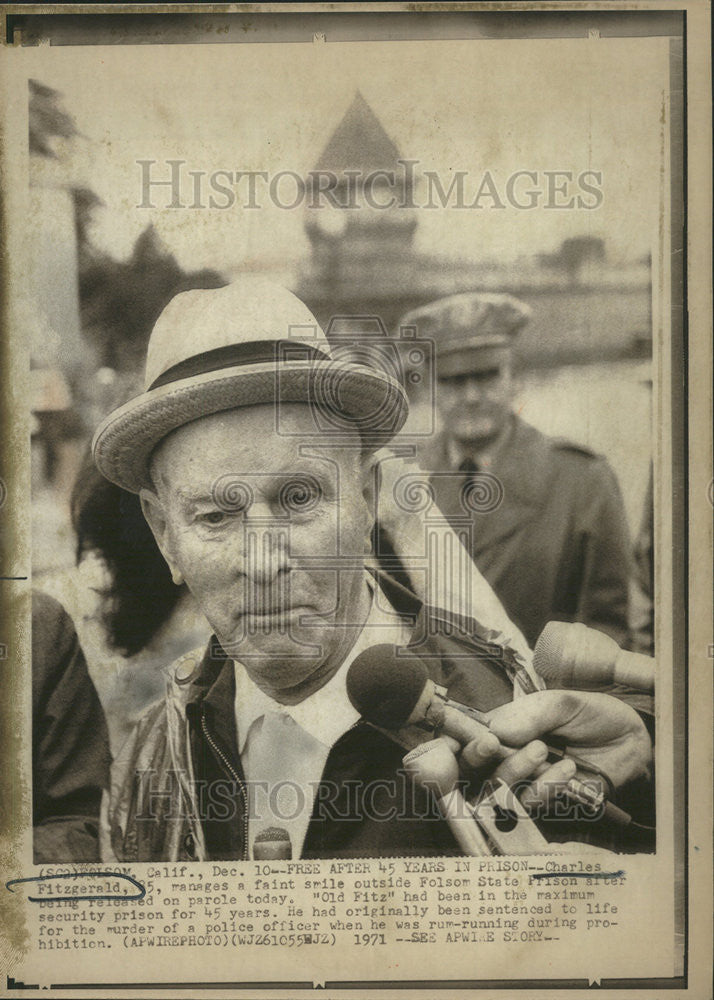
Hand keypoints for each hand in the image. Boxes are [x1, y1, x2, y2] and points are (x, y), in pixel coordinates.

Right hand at [459, 689, 651, 806]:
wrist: (631, 741)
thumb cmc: (591, 715)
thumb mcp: (560, 703)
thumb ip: (526, 715)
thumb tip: (492, 730)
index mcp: (500, 727)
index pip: (460, 738)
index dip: (445, 744)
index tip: (444, 743)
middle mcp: (504, 757)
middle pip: (468, 769)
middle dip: (474, 758)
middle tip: (490, 743)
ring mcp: (523, 782)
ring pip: (497, 789)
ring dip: (515, 770)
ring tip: (541, 749)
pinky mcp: (545, 802)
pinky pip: (531, 802)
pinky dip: (546, 785)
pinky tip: (566, 768)